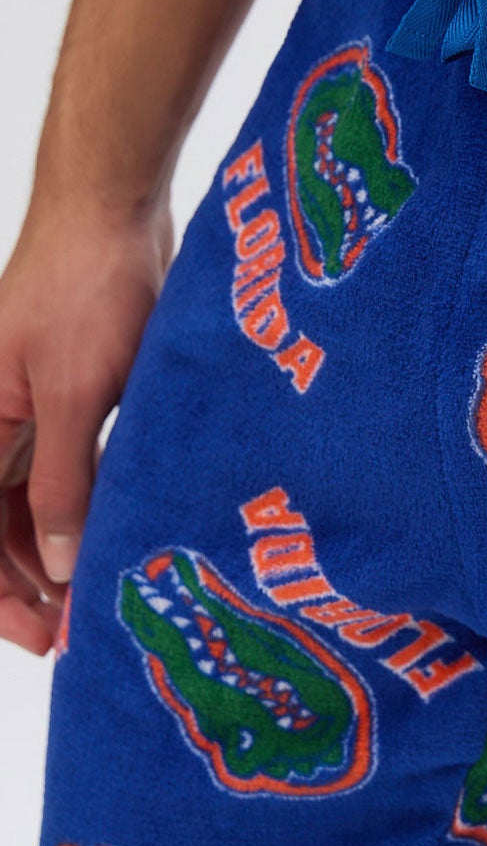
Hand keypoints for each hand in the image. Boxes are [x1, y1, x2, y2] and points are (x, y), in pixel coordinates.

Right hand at [0, 193, 170, 654]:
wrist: (113, 207)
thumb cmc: (85, 286)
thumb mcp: (76, 395)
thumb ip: (66, 480)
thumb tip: (57, 563)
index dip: (0, 594)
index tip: (41, 638)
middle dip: (28, 585)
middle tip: (75, 635)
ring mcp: (28, 410)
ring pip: (30, 504)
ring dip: (59, 554)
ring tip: (97, 600)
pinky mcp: (71, 397)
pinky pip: (67, 471)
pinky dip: (86, 508)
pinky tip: (116, 539)